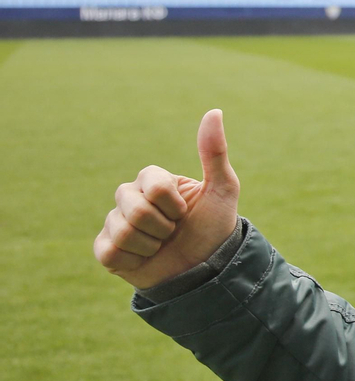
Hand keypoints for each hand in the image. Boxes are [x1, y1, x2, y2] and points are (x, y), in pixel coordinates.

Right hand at [94, 109, 240, 289]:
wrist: (206, 269)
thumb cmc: (214, 227)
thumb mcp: (222, 189)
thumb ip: (214, 152)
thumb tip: (215, 111)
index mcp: (153, 180)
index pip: (152, 185)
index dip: (173, 204)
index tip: (185, 212)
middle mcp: (130, 197)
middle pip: (135, 209)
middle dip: (163, 227)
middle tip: (173, 232)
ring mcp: (115, 223)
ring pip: (122, 232)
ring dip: (151, 245)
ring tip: (161, 246)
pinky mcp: (106, 250)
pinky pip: (110, 252)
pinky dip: (135, 260)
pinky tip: (145, 259)